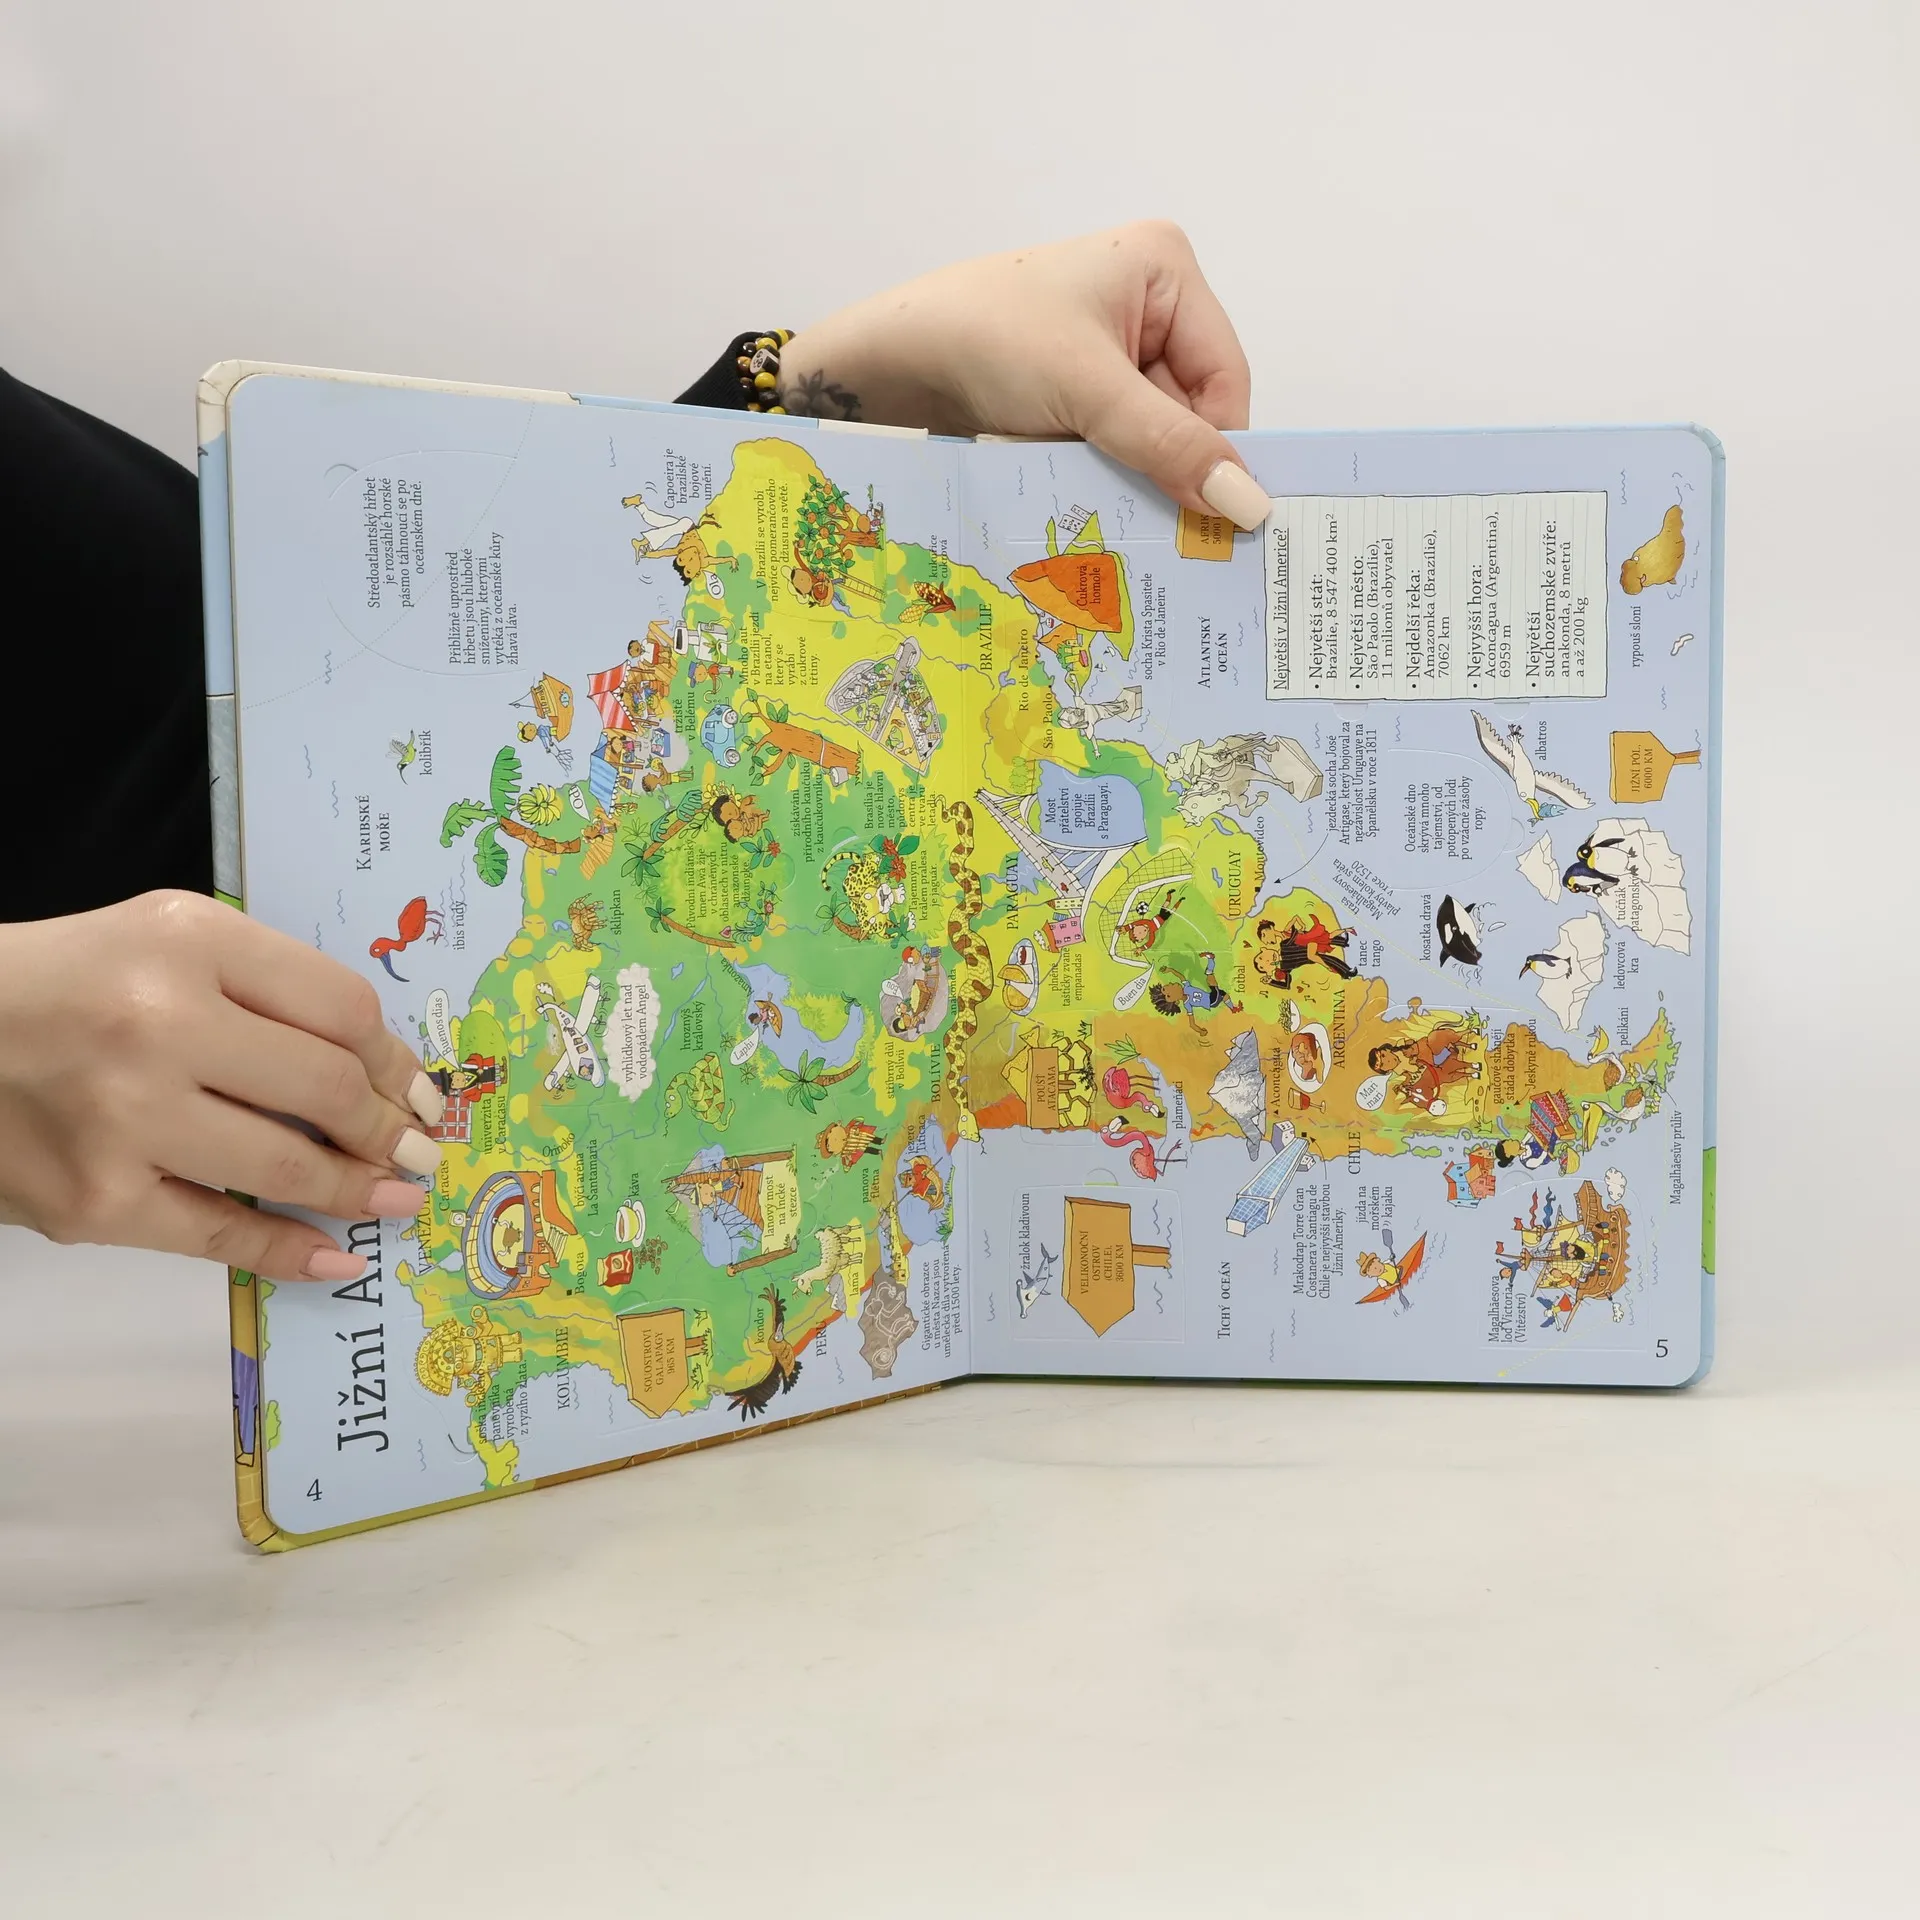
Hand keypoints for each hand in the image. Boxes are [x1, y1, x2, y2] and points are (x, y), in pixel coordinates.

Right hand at [0, 892, 444, 1281]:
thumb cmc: (72, 980)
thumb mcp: (173, 938)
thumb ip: (271, 985)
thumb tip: (382, 1066)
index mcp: (189, 943)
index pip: (339, 1008)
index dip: (396, 1057)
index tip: (420, 1089)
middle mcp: (158, 1026)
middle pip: (325, 1089)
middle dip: (389, 1129)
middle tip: (420, 1151)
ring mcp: (125, 1121)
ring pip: (286, 1168)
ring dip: (360, 1189)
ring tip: (399, 1197)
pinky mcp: (94, 1201)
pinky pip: (219, 1238)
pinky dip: (289, 1253)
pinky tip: (336, 1256)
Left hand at [778, 221, 1269, 528]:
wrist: (886, 365)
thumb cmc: (985, 342)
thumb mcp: (1088, 393)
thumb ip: (1171, 447)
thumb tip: (1248, 505)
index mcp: (1163, 269)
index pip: (1225, 377)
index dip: (1220, 447)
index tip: (1216, 517)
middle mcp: (1143, 303)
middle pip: (1190, 411)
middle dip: (1169, 465)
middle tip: (1168, 534)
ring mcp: (1105, 350)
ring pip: (1150, 438)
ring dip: (1132, 477)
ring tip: (1113, 512)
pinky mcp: (1071, 392)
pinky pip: (1112, 446)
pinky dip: (1101, 477)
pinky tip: (1084, 501)